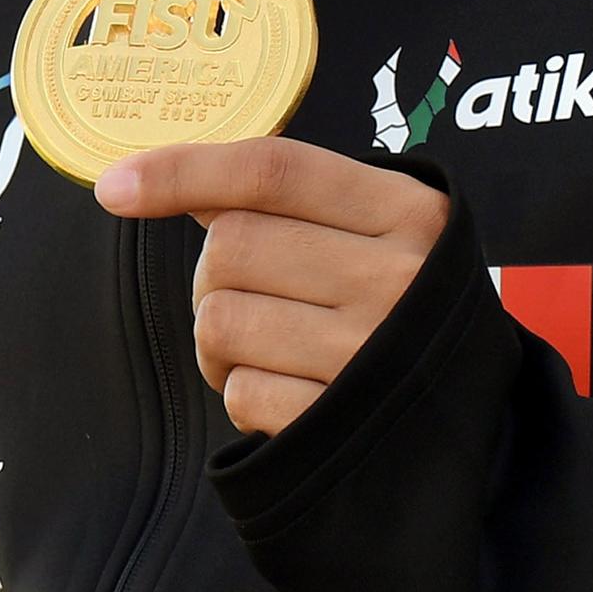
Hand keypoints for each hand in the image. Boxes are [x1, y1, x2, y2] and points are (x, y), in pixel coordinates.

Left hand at [97, 140, 449, 437]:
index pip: (276, 171)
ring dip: (220, 337)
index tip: (116, 185)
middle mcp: (397, 277)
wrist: (476, 416)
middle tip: (252, 292)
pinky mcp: (337, 421)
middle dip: (215, 272)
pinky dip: (244, 390)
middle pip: (232, 245)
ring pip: (220, 319)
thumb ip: (300, 201)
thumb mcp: (386, 234)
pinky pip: (238, 390)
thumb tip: (178, 184)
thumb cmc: (412, 306)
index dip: (186, 170)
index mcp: (410, 213)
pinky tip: (287, 387)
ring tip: (268, 346)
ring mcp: (368, 353)